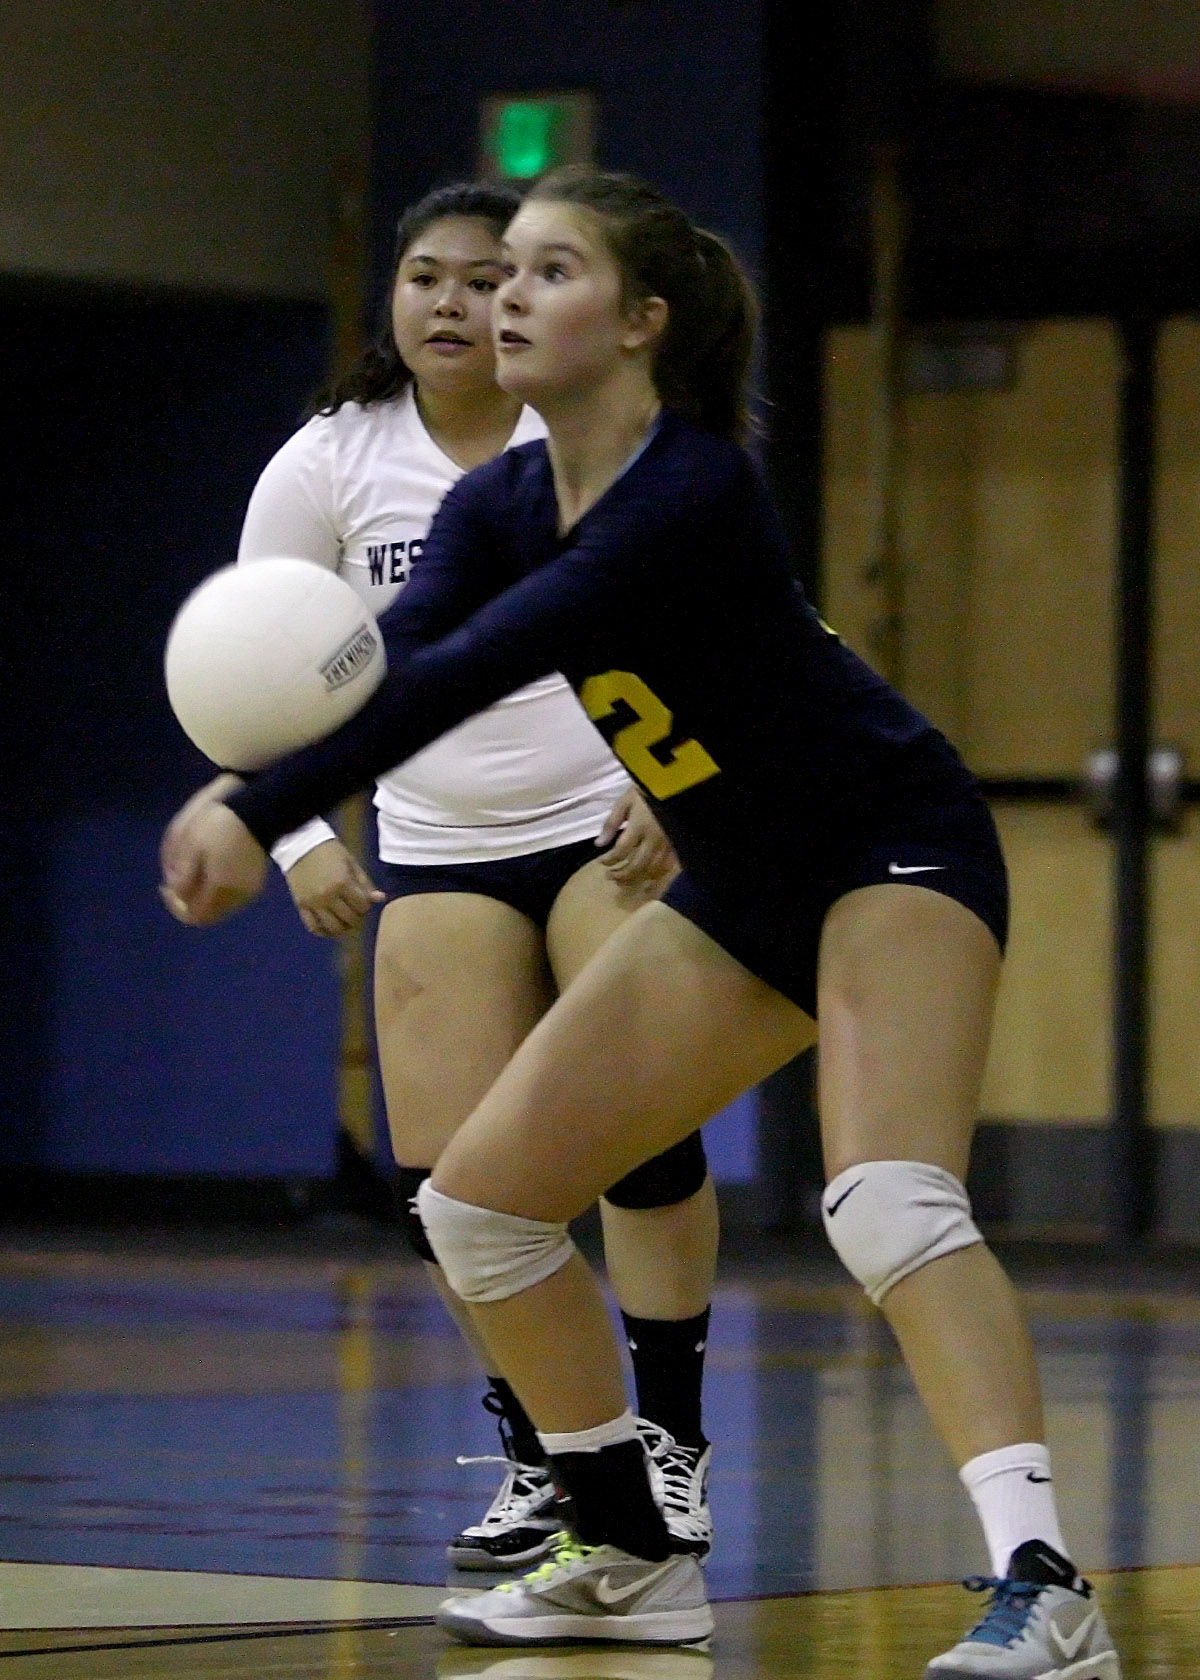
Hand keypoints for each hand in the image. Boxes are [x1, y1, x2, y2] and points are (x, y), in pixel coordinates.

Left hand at [159, 798, 268, 925]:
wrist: (256, 808)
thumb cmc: (219, 824)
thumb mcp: (190, 844)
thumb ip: (181, 875)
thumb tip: (176, 893)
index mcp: (220, 888)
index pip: (195, 916)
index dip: (176, 906)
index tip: (165, 887)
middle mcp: (237, 896)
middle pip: (208, 914)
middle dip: (189, 901)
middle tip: (178, 881)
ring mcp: (249, 891)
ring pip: (221, 906)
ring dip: (204, 896)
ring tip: (194, 874)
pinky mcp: (256, 883)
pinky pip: (233, 898)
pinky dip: (218, 891)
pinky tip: (212, 871)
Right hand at [285, 838, 384, 936]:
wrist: (300, 845)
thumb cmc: (330, 851)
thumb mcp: (351, 863)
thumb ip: (365, 883)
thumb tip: (380, 898)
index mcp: (343, 883)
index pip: (362, 906)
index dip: (365, 905)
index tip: (362, 900)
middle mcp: (328, 896)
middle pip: (349, 919)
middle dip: (356, 916)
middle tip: (354, 909)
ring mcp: (313, 903)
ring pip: (333, 927)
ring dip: (342, 927)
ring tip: (344, 920)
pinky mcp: (301, 905)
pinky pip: (313, 926)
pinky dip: (322, 931)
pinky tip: (329, 927)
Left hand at [595, 789, 678, 900]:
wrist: (675, 782)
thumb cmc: (646, 790)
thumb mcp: (624, 802)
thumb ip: (612, 823)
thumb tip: (599, 844)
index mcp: (638, 827)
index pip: (621, 851)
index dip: (609, 860)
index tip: (601, 862)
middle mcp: (654, 839)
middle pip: (637, 866)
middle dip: (621, 875)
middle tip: (610, 876)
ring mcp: (668, 844)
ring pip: (652, 870)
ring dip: (637, 878)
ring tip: (625, 880)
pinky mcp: (678, 844)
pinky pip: (668, 866)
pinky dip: (656, 873)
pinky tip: (648, 875)